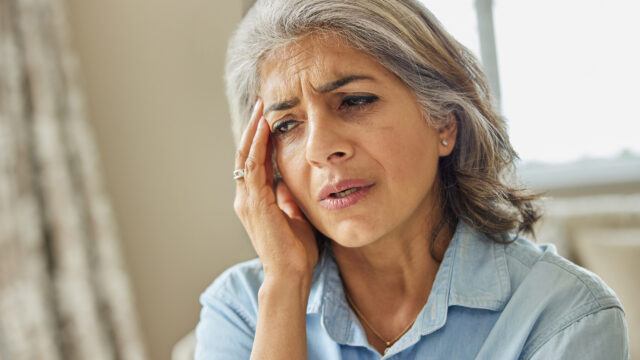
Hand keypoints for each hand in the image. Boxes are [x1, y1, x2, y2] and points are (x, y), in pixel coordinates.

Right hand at [233, 99, 318, 280]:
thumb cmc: (296, 251)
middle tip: (261, 104)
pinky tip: (264, 128)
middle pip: (246, 155)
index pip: (255, 163)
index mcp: (255, 201)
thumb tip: (288, 184)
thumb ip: (289, 200)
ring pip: (246, 156)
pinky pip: (253, 167)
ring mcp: (247, 200)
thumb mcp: (295, 218)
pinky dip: (257, 146)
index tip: (268, 119)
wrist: (290, 274)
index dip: (260, 140)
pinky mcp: (254, 203)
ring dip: (254, 131)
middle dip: (254, 129)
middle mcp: (246, 198)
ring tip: (261, 108)